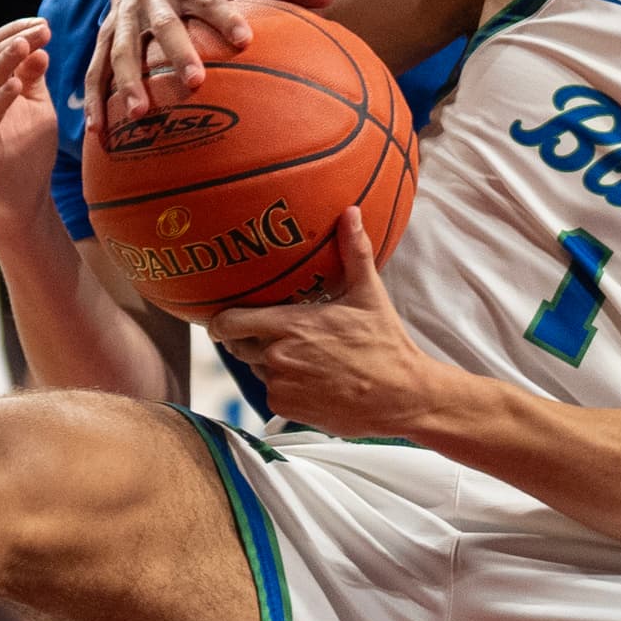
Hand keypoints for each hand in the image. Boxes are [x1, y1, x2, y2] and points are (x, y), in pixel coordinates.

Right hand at [0, 19, 65, 233]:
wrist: (25, 199)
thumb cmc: (31, 153)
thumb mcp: (39, 108)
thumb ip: (35, 79)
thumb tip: (38, 45)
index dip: (17, 32)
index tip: (45, 24)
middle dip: (15, 41)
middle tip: (42, 30)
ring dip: (5, 63)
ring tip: (26, 46)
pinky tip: (17, 85)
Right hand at [86, 0, 330, 140]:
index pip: (209, 0)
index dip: (225, 18)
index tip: (246, 40)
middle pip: (164, 27)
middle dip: (177, 52)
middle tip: (196, 82)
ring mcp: (122, 21)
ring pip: (121, 51)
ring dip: (128, 82)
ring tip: (140, 115)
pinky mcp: (101, 40)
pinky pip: (94, 72)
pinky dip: (95, 102)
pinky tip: (98, 133)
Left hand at [209, 212, 436, 435]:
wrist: (401, 397)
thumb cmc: (385, 346)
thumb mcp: (369, 295)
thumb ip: (354, 252)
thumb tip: (351, 212)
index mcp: (292, 325)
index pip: (230, 322)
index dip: (220, 322)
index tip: (220, 319)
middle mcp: (279, 356)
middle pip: (239, 346)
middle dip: (247, 340)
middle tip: (269, 333)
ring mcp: (281, 385)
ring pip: (257, 369)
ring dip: (268, 362)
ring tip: (302, 356)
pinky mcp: (287, 408)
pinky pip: (271, 392)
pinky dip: (283, 386)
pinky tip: (310, 378)